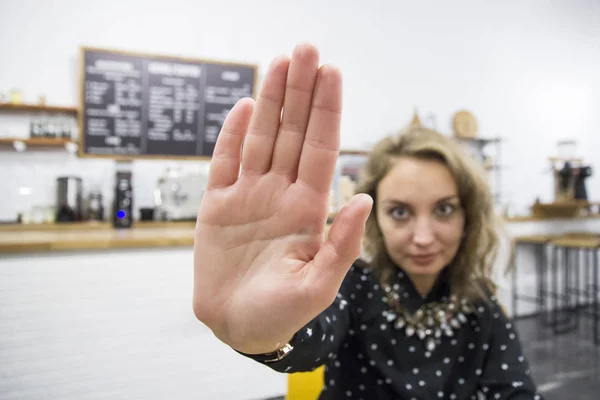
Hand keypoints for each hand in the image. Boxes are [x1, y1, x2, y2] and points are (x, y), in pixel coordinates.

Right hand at [192, 43, 372, 354]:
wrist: (237, 326)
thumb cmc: (281, 312)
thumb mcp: (318, 286)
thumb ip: (342, 244)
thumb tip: (363, 198)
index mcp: (308, 209)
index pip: (321, 149)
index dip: (326, 111)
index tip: (332, 72)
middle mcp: (281, 193)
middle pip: (292, 133)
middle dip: (300, 92)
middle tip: (306, 49)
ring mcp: (249, 195)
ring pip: (261, 138)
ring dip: (271, 100)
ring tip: (280, 62)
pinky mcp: (217, 204)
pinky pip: (225, 161)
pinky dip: (232, 134)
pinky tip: (246, 105)